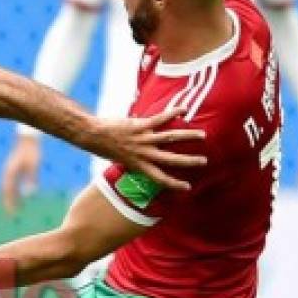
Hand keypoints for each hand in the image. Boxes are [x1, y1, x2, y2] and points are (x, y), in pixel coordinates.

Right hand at [1, 133, 41, 214]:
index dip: (10, 203)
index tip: (13, 213)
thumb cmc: (32, 151)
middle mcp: (7, 173)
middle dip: (8, 203)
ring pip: (7, 188)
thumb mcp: (34, 166)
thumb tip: (31, 194)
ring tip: (15, 208)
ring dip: (10, 198)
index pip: (8, 192)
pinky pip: (11, 183)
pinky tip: (18, 196)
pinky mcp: (12, 169)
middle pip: (5, 191)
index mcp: (11, 173)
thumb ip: (31, 180)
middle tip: (11, 215)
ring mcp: (9, 170)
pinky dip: (13, 191)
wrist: (28, 138)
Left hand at [85, 107, 206, 189]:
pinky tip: (184, 109)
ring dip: (188, 136)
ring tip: (202, 135)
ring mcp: (143, 139)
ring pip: (171, 138)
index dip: (174, 184)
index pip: (160, 178)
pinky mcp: (140, 126)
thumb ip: (134, 162)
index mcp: (139, 165)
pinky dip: (173, 113)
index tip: (187, 187)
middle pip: (171, 159)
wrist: (94, 135)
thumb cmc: (105, 148)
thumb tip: (142, 164)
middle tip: (204, 161)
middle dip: (189, 161)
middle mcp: (143, 154)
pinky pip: (160, 119)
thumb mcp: (121, 160)